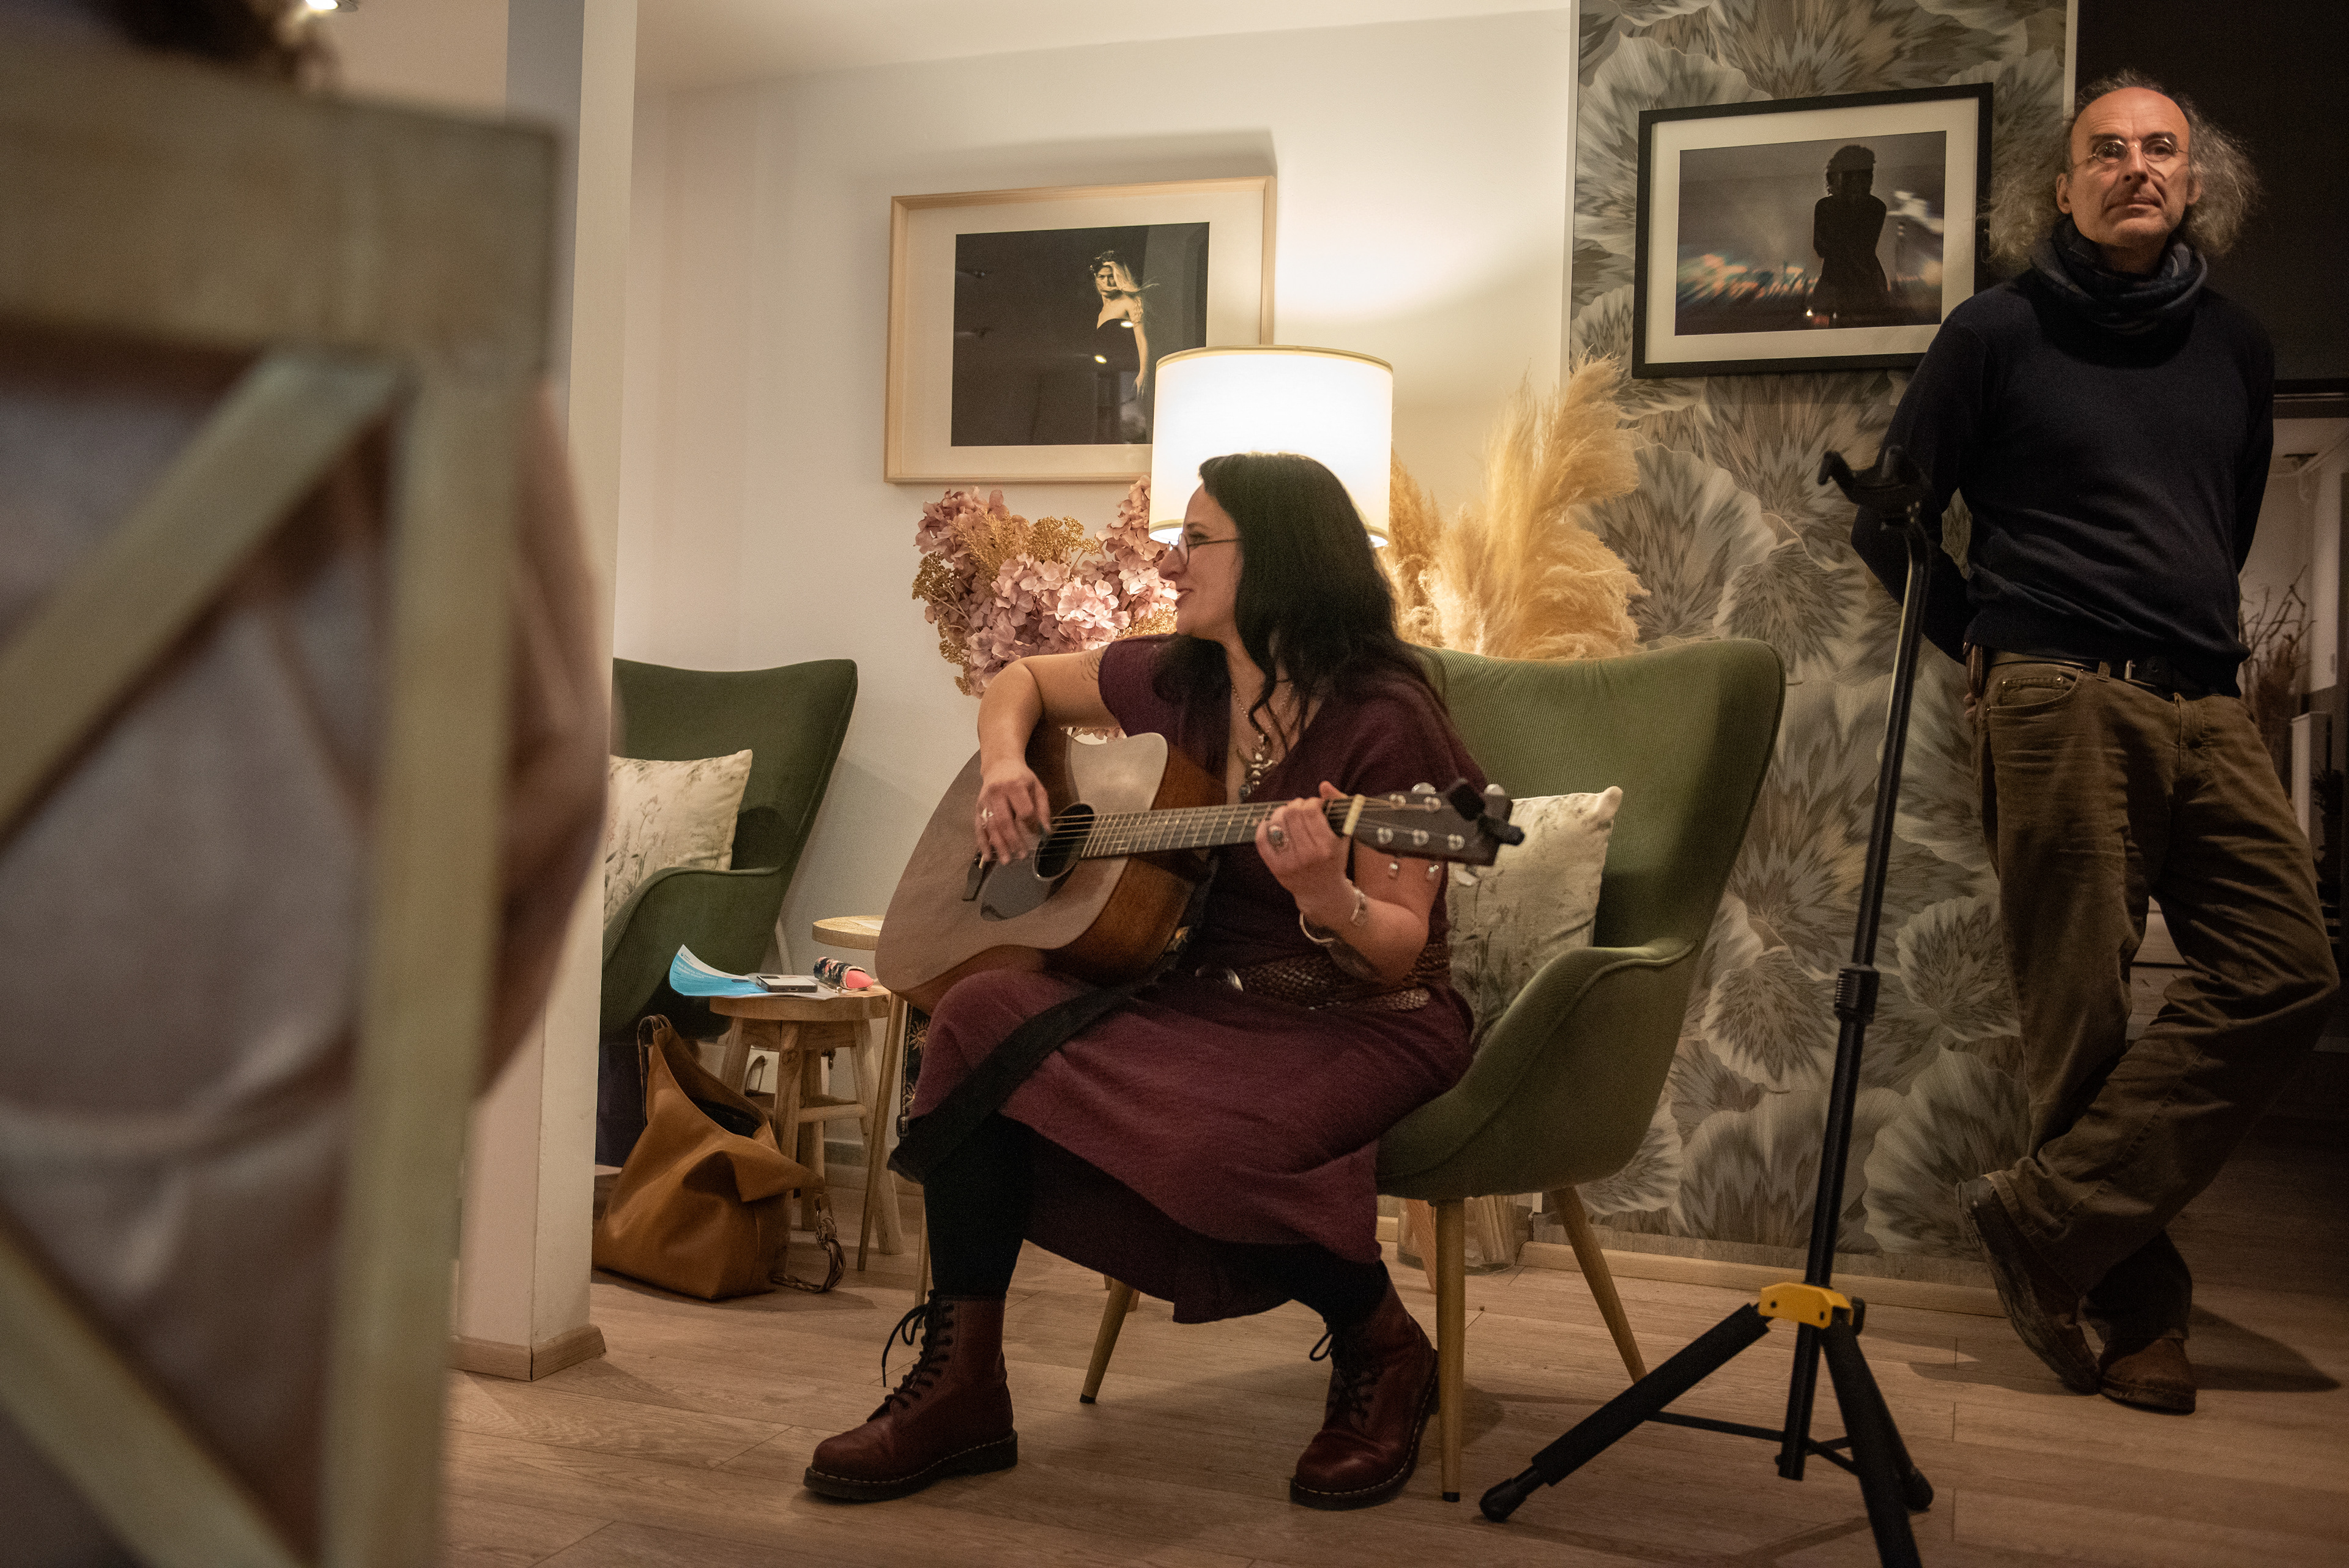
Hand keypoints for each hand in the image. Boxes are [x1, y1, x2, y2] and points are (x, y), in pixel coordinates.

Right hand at [976, 760, 1051, 862]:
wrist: (999, 764)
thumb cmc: (1021, 777)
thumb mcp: (1037, 787)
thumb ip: (1043, 809)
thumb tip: (1046, 832)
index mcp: (1015, 786)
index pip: (1024, 810)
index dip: (1031, 825)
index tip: (1036, 837)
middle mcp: (997, 793)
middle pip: (1005, 821)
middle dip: (1013, 841)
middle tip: (1021, 856)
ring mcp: (985, 801)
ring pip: (991, 826)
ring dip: (998, 845)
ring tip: (1006, 860)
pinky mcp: (978, 807)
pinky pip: (979, 827)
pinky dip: (982, 842)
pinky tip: (987, 855)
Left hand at [1256, 782, 1351, 921]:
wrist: (1323, 892)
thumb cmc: (1335, 858)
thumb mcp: (1345, 833)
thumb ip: (1339, 805)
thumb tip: (1324, 785)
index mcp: (1327, 847)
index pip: (1310, 811)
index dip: (1311, 802)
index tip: (1315, 805)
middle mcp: (1308, 856)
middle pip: (1292, 814)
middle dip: (1296, 805)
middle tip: (1300, 809)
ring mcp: (1290, 863)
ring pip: (1276, 823)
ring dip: (1281, 813)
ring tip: (1288, 816)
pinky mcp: (1276, 868)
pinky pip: (1261, 840)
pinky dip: (1264, 827)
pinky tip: (1272, 825)